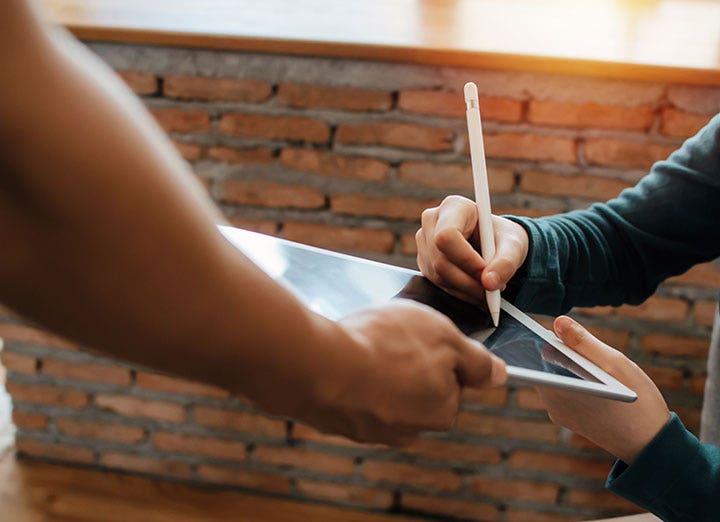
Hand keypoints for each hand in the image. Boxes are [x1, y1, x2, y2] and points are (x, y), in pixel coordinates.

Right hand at [308, 299, 506, 445]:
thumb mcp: (444, 338)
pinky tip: (346, 359)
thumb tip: (500, 375)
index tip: (418, 337)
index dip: (438, 352)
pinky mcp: (344, 425)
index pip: (452, 380)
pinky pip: (359, 397)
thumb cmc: (386, 346)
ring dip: (381, 371)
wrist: (319, 366)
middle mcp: (412, 429)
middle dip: (410, 364)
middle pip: (421, 389)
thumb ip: (475, 360)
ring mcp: (376, 430)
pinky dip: (355, 380)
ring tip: (364, 345)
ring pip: (389, 393)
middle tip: (390, 337)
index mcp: (442, 409)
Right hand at [416, 195, 528, 304]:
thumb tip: (489, 283)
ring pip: (438, 275)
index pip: (447, 235)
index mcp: (454, 207)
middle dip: (467, 281)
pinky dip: (458, 292)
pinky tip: (474, 290)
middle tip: (490, 291)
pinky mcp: (424, 260)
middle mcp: (433, 221)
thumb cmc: (503, 238)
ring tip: (486, 290)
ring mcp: (424, 242)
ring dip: (464, 289)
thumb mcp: (514, 246)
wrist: (494, 244)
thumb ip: (507, 262)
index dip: (465, 259)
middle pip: (440, 260)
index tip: (486, 274)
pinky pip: (437, 283)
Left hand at [538, 316, 670, 462]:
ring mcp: (559, 413)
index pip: (538, 354)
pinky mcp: (568, 419)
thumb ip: (583, 341)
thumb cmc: (636, 402)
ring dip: (572, 366)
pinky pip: (565, 390)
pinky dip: (577, 380)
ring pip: (558, 376)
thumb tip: (558, 322)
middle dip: (564, 352)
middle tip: (587, 347)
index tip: (561, 330)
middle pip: (547, 365)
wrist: (651, 444)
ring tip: (596, 366)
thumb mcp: (613, 362)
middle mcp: (551, 403)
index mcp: (556, 387)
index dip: (549, 338)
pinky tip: (597, 381)